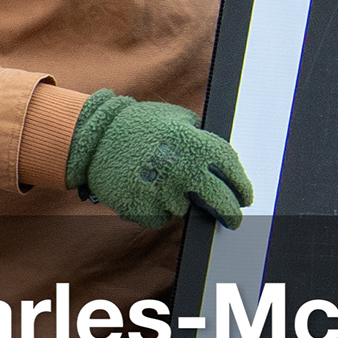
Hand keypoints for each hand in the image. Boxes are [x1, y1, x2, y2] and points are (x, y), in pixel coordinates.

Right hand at [66, 89, 252, 227]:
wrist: (92, 140)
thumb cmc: (135, 126)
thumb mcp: (174, 118)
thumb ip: (200, 136)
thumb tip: (219, 159)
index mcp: (196, 143)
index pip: (231, 168)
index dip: (242, 185)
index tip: (245, 197)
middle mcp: (184, 169)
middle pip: (220, 200)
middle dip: (230, 212)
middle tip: (233, 219)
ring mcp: (164, 192)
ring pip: (187, 210)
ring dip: (181, 203)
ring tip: (161, 183)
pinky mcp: (144, 209)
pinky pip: (160, 218)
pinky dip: (156, 210)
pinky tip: (145, 191)